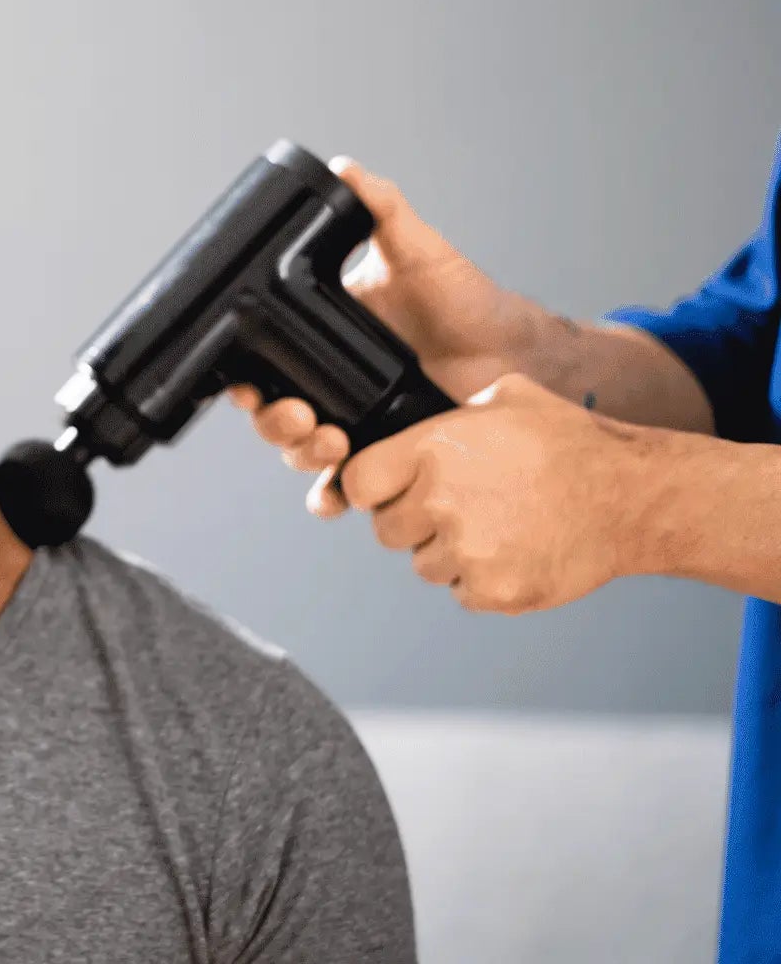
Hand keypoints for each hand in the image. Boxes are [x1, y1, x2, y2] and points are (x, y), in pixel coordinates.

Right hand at [226, 156, 543, 515]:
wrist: (515, 355)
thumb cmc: (466, 300)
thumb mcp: (419, 250)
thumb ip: (381, 208)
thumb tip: (344, 168)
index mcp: (322, 334)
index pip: (264, 360)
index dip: (242, 378)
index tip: (245, 385)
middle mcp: (330, 381)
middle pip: (272, 413)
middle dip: (274, 422)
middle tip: (299, 415)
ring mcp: (354, 419)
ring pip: (301, 449)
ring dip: (301, 453)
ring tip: (329, 444)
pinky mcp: (385, 453)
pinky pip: (345, 482)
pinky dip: (332, 494)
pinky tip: (338, 494)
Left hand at [336, 373, 649, 613]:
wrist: (632, 496)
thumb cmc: (572, 443)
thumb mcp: (508, 397)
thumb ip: (451, 411)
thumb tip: (417, 415)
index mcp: (431, 449)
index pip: (356, 484)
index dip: (371, 489)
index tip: (389, 491)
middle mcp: (439, 502)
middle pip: (387, 531)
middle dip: (414, 523)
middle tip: (460, 508)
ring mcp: (466, 551)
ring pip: (424, 565)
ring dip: (450, 553)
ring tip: (499, 526)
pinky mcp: (493, 590)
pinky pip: (462, 592)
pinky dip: (483, 580)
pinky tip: (517, 550)